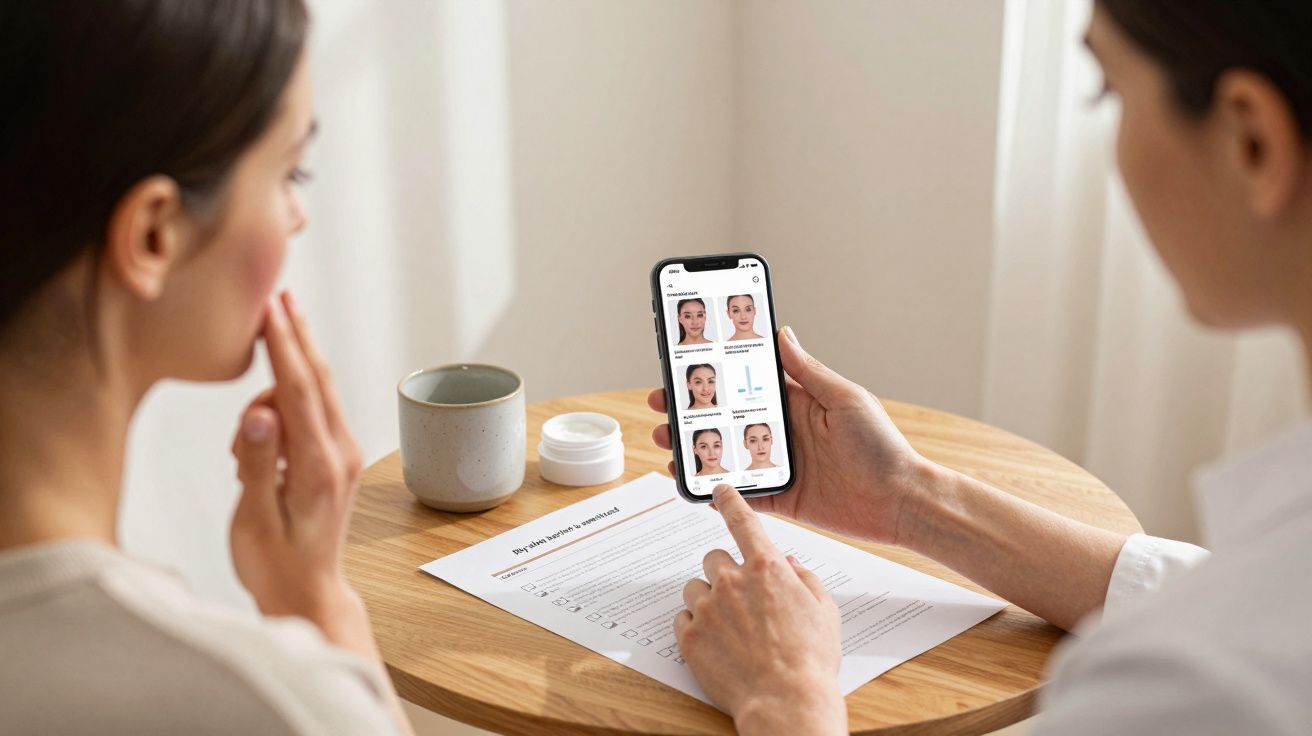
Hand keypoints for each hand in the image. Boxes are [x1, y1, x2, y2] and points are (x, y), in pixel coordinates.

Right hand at [229, 291, 366, 645]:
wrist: (308, 592)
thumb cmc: (275, 564)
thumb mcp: (253, 520)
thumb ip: (256, 464)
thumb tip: (259, 416)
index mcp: (319, 467)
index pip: (300, 390)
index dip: (284, 344)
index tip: (272, 307)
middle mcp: (340, 454)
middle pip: (317, 378)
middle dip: (296, 336)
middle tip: (279, 296)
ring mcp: (344, 454)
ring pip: (312, 394)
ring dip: (274, 395)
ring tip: (241, 452)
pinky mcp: (339, 458)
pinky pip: (312, 414)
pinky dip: (284, 411)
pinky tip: (257, 446)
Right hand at [650, 326, 928, 543]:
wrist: (901, 501)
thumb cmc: (883, 447)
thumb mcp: (845, 399)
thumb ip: (808, 372)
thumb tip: (782, 334)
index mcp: (798, 403)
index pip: (747, 385)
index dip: (716, 376)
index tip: (686, 365)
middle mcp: (785, 434)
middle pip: (727, 420)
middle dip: (691, 413)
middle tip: (663, 404)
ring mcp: (781, 466)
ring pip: (726, 455)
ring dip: (695, 450)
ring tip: (668, 443)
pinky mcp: (783, 498)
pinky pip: (742, 493)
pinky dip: (716, 490)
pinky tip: (694, 483)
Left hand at [675, 484, 845, 734]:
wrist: (786, 701)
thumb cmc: (811, 660)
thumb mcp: (825, 611)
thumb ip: (804, 578)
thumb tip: (788, 563)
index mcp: (766, 568)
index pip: (743, 521)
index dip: (730, 501)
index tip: (720, 491)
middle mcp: (732, 581)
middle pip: (714, 558)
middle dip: (725, 574)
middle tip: (741, 601)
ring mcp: (707, 608)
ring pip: (695, 588)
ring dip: (708, 600)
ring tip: (730, 628)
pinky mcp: (689, 636)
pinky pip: (682, 618)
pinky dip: (696, 627)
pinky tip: (717, 645)